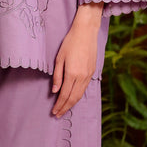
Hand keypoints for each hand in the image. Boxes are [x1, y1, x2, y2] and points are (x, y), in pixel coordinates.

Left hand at [51, 2, 102, 116]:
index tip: (54, 112)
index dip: (59, 105)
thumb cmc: (70, 43)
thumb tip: (55, 91)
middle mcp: (82, 77)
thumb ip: (57, 76)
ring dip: (72, 104)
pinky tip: (73, 98)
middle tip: (58, 114)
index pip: (64, 95)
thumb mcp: (59, 59)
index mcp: (72, 74)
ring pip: (80, 95)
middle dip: (65, 108)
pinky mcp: (92, 72)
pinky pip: (84, 88)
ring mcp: (89, 75)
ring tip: (64, 109)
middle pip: (73, 98)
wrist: (86, 32)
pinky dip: (78, 96)